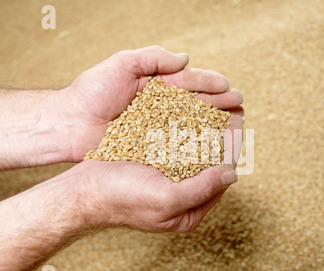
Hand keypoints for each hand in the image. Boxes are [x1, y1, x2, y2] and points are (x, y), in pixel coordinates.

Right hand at [61, 46, 243, 231]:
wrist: (83, 190)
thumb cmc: (121, 199)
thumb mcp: (165, 200)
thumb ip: (201, 189)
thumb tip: (232, 174)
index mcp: (189, 210)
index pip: (219, 178)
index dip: (230, 151)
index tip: (238, 127)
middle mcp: (182, 193)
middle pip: (211, 162)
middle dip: (223, 137)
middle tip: (234, 111)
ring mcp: (169, 177)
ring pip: (197, 150)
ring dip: (208, 128)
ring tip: (219, 106)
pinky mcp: (156, 163)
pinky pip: (178, 143)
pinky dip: (187, 127)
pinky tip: (194, 110)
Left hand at [64, 46, 242, 161]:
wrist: (69, 123)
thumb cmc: (92, 91)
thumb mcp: (121, 64)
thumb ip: (153, 57)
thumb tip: (186, 59)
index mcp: (156, 85)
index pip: (190, 82)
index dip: (211, 85)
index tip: (230, 89)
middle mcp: (161, 106)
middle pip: (196, 104)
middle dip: (219, 104)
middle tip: (240, 107)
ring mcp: (157, 127)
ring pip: (192, 125)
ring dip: (214, 125)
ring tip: (235, 126)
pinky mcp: (151, 146)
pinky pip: (178, 144)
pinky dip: (197, 145)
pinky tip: (212, 146)